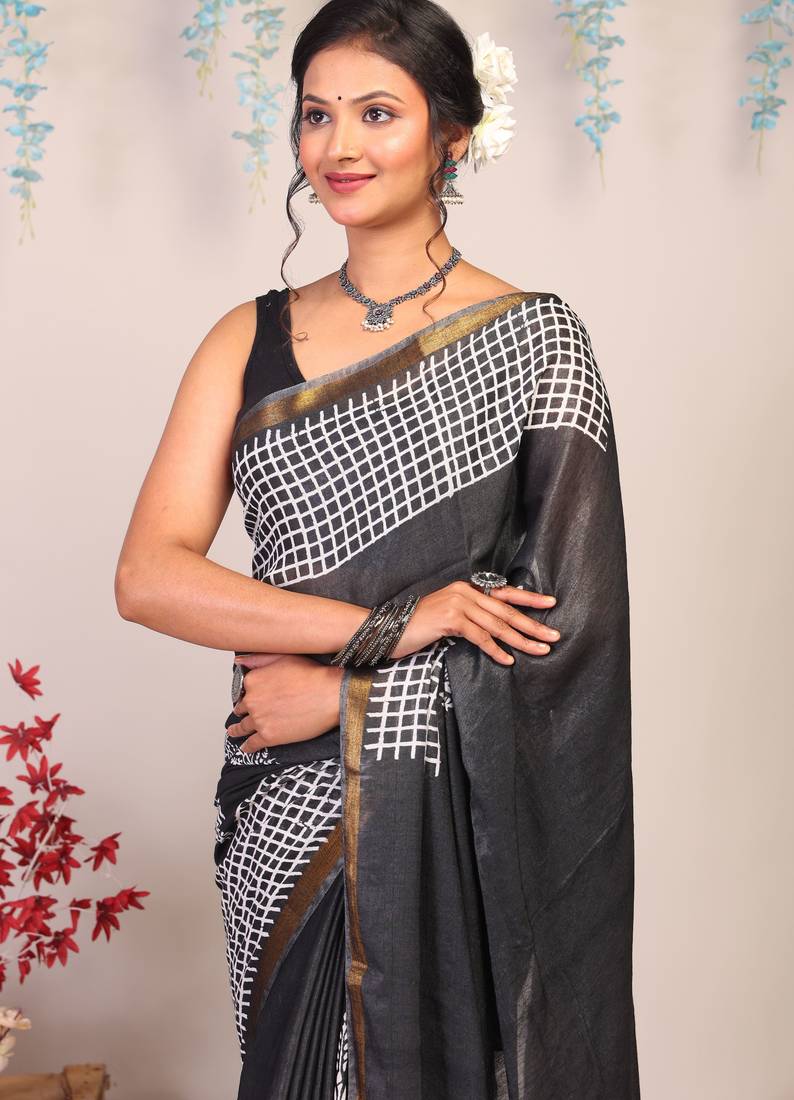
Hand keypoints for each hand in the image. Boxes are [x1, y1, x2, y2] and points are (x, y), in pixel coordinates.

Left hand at [227, 653, 343, 754]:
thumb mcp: (283, 657)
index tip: (252, 697)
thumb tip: (239, 662)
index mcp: (253, 680)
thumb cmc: (312, 675)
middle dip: (244, 711)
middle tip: (245, 714)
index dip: (248, 694)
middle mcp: (252, 700)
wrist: (330, 695)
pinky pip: (252, 744)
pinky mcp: (269, 736)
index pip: (244, 689)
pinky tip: (246, 748)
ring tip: (234, 732)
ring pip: (243, 727)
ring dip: (238, 730)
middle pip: (243, 708)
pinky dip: (247, 747)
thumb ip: (258, 659)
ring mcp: (259, 720)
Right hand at [390, 581, 560, 665]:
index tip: (552, 604)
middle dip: (533, 625)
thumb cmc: (419, 627)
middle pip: (506, 611)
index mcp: (467, 589)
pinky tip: (508, 660)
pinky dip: (495, 649)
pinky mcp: (450, 619)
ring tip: (540, 650)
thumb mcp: (449, 617)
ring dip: (521, 640)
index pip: (505, 594)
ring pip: (498, 624)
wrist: (388, 629)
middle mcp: (465, 592)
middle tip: (554, 636)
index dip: (530, 599)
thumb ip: (472, 617)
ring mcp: (457, 604)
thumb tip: (498, 629)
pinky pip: (479, 636)